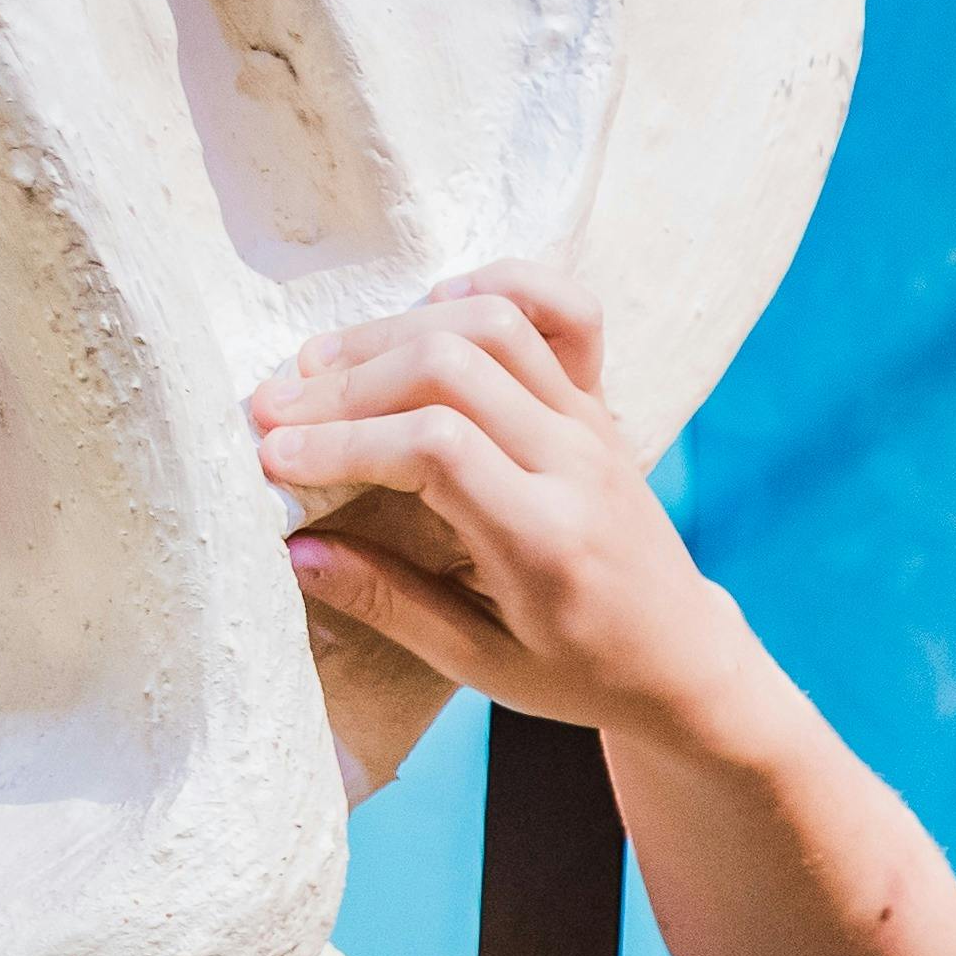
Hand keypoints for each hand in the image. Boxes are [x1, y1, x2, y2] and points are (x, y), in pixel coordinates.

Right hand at [249, 266, 770, 744]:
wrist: (682, 656)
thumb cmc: (578, 670)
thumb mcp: (480, 662)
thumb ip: (388, 603)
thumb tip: (294, 550)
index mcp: (546, 540)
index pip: (436, 447)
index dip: (343, 441)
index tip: (274, 460)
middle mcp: (575, 465)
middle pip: (452, 367)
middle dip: (347, 384)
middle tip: (273, 415)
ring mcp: (592, 424)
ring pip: (494, 324)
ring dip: (395, 331)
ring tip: (323, 371)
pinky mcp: (597, 403)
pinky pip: (567, 312)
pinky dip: (500, 286)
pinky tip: (433, 307)